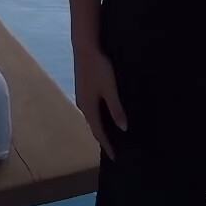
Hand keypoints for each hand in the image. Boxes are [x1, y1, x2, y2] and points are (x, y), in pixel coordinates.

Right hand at [73, 43, 127, 159]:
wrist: (85, 48)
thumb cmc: (99, 68)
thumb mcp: (110, 89)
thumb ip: (116, 109)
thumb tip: (123, 129)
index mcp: (89, 108)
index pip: (99, 132)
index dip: (107, 145)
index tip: (115, 157)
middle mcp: (83, 106)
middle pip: (94, 127)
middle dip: (103, 138)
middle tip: (113, 149)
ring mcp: (82, 96)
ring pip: (92, 118)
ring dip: (100, 127)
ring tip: (110, 134)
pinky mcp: (83, 88)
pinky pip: (91, 109)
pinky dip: (98, 116)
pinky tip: (104, 113)